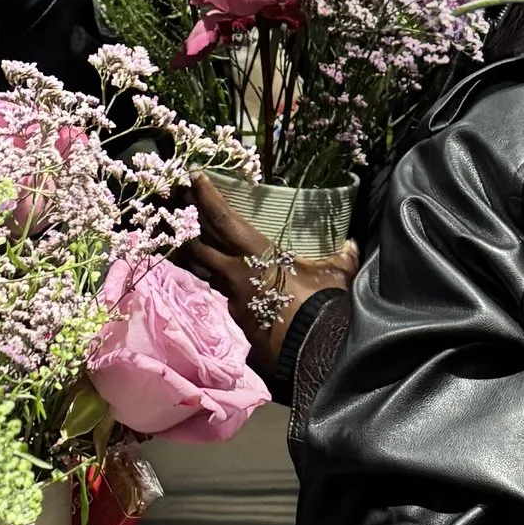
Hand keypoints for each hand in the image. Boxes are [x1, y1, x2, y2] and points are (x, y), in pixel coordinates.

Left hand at [183, 173, 357, 384]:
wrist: (312, 349)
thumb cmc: (322, 304)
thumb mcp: (335, 274)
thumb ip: (341, 256)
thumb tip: (351, 244)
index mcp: (257, 254)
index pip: (224, 219)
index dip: (207, 196)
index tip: (193, 175)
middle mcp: (235, 274)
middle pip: (198, 244)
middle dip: (183, 221)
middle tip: (172, 201)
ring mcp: (230, 300)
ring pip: (201, 271)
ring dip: (189, 254)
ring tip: (179, 238)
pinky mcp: (233, 321)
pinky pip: (218, 296)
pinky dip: (213, 284)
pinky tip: (214, 280)